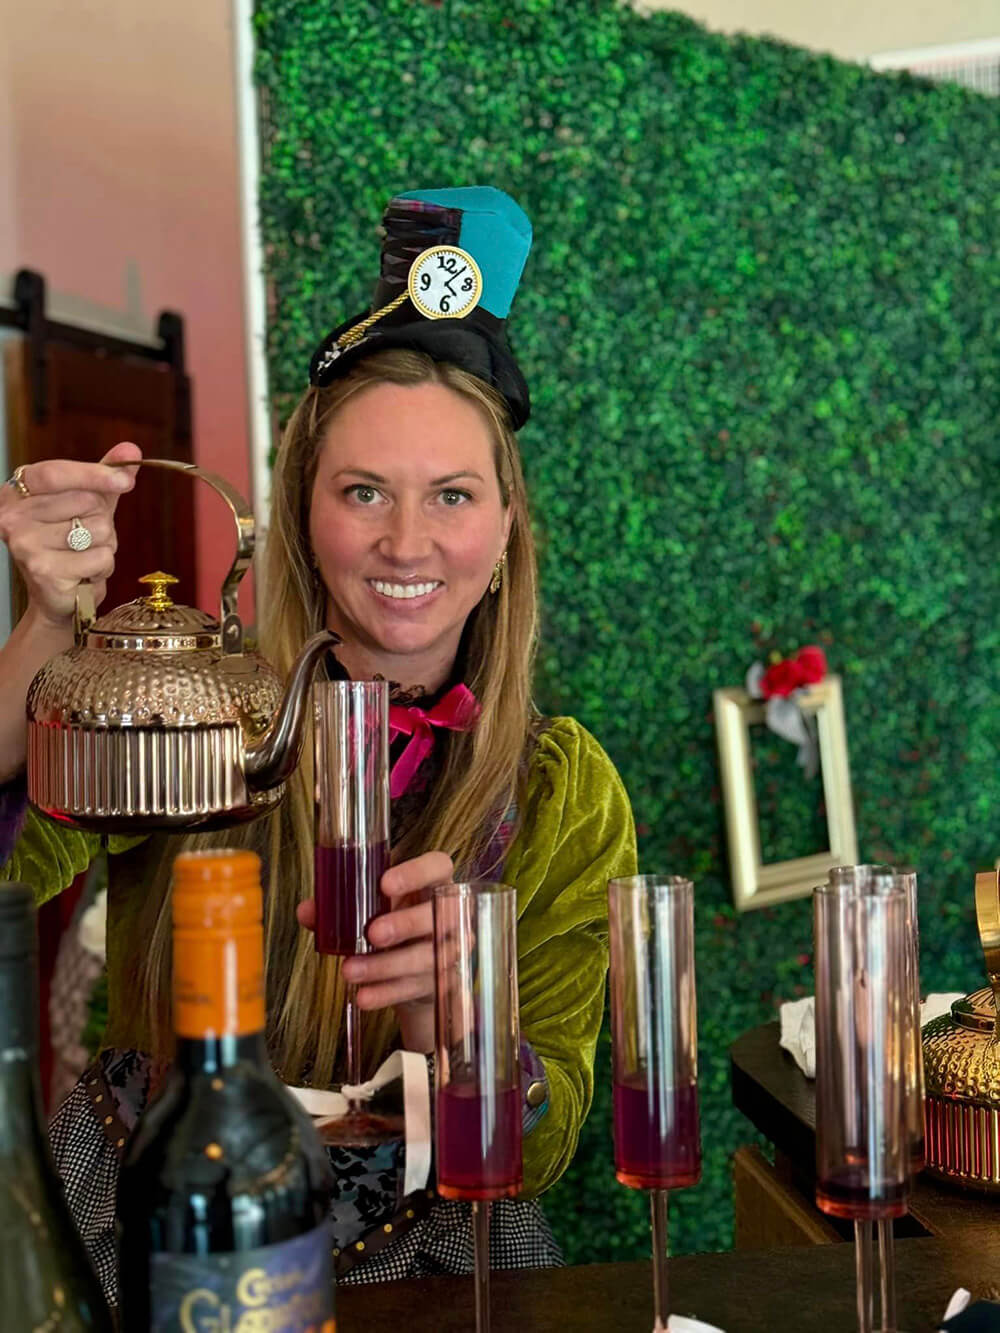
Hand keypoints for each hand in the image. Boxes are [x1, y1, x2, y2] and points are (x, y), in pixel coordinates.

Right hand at [0, 442, 140, 627]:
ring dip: (105, 546)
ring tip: (83, 556)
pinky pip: (100, 557)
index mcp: (17, 492)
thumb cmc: (69, 545)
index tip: (125, 481)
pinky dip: (102, 567)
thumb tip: (131, 449)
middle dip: (101, 520)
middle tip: (84, 536)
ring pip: (98, 531)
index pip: (56, 473)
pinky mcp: (44, 571)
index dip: (94, 474)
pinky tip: (84, 574)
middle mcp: (13, 516)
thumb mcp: (86, 504)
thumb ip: (105, 476)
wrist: (57, 596)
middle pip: (86, 502)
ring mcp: (25, 544)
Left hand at [297, 850, 452, 1053]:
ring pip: (426, 957)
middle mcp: (447, 913)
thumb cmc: (393, 922)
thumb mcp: (372, 908)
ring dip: (386, 965)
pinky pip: (415, 988)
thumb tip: (308, 910)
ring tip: (351, 970)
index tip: (386, 883)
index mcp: (432, 883)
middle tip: (373, 934)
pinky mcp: (442, 982)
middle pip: (437, 914)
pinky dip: (387, 993)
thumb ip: (341, 906)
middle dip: (405, 924)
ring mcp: (448, 949)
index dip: (417, 873)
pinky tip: (364, 996)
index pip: (438, 866)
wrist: (413, 969)